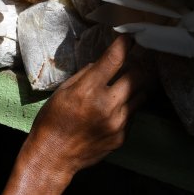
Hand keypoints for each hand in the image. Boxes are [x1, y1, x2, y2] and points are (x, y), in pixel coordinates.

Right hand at [24, 35, 148, 178]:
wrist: (53, 156)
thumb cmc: (52, 121)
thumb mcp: (63, 91)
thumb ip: (85, 75)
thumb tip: (102, 64)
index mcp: (88, 91)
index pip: (114, 60)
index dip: (125, 45)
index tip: (130, 38)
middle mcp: (106, 106)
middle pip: (137, 76)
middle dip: (137, 65)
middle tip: (135, 61)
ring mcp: (117, 123)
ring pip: (140, 95)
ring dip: (136, 86)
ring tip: (128, 83)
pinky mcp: (121, 137)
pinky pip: (132, 114)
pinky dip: (128, 107)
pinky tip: (115, 108)